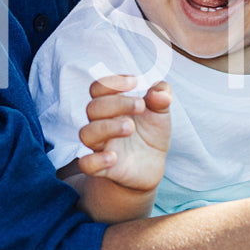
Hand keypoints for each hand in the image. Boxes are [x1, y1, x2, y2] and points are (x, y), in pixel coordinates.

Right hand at [77, 75, 172, 193]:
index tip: (134, 82)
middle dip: (117, 103)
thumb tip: (159, 92)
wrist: (152, 165)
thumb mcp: (161, 111)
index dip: (112, 82)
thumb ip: (162, 96)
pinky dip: (96, 160)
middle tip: (140, 106)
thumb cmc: (151, 133)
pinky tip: (113, 157)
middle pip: (92, 108)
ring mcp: (101, 146)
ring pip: (86, 133)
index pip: (98, 88)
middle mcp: (101, 123)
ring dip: (107, 127)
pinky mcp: (104, 168)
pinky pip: (87, 164)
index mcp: (111, 106)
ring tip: (130, 127)